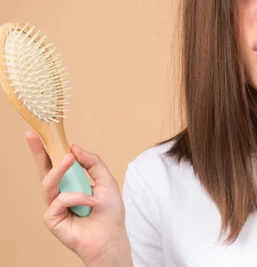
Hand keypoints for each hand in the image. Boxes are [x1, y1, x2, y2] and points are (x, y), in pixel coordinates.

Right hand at [25, 131, 131, 264]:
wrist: (110, 236)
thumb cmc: (109, 212)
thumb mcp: (105, 180)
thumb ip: (92, 163)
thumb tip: (74, 148)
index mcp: (71, 183)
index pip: (56, 163)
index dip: (46, 149)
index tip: (38, 132)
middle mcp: (59, 192)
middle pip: (43, 170)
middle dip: (37, 152)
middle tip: (32, 135)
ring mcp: (53, 205)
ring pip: (49, 182)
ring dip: (61, 169)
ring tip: (71, 159)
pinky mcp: (51, 218)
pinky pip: (60, 199)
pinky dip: (78, 198)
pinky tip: (91, 203)